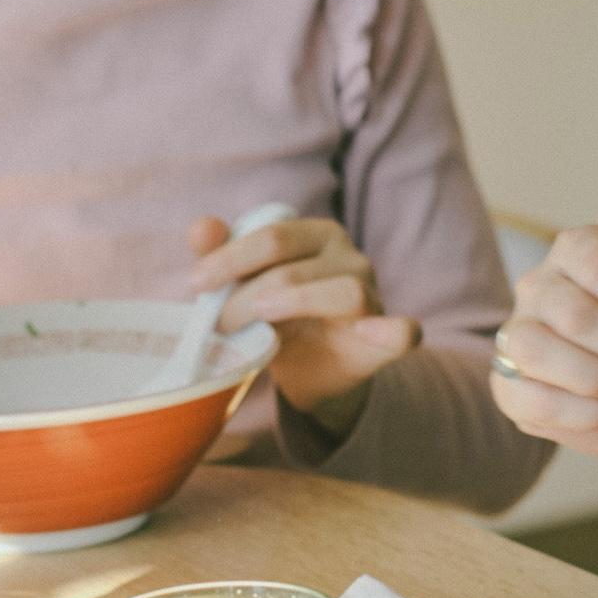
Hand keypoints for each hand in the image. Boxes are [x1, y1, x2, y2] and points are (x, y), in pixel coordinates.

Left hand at [190, 214, 418, 430]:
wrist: (313, 371)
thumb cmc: (280, 319)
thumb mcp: (246, 287)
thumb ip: (224, 256)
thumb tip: (200, 227)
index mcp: (317, 236)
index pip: (273, 236)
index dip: (230, 258)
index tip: (195, 285)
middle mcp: (351, 258)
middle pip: (296, 266)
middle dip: (246, 293)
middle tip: (217, 323)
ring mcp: (374, 297)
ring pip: (345, 291)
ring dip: (297, 303)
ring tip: (262, 320)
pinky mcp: (388, 339)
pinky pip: (403, 332)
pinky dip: (393, 331)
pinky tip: (371, 333)